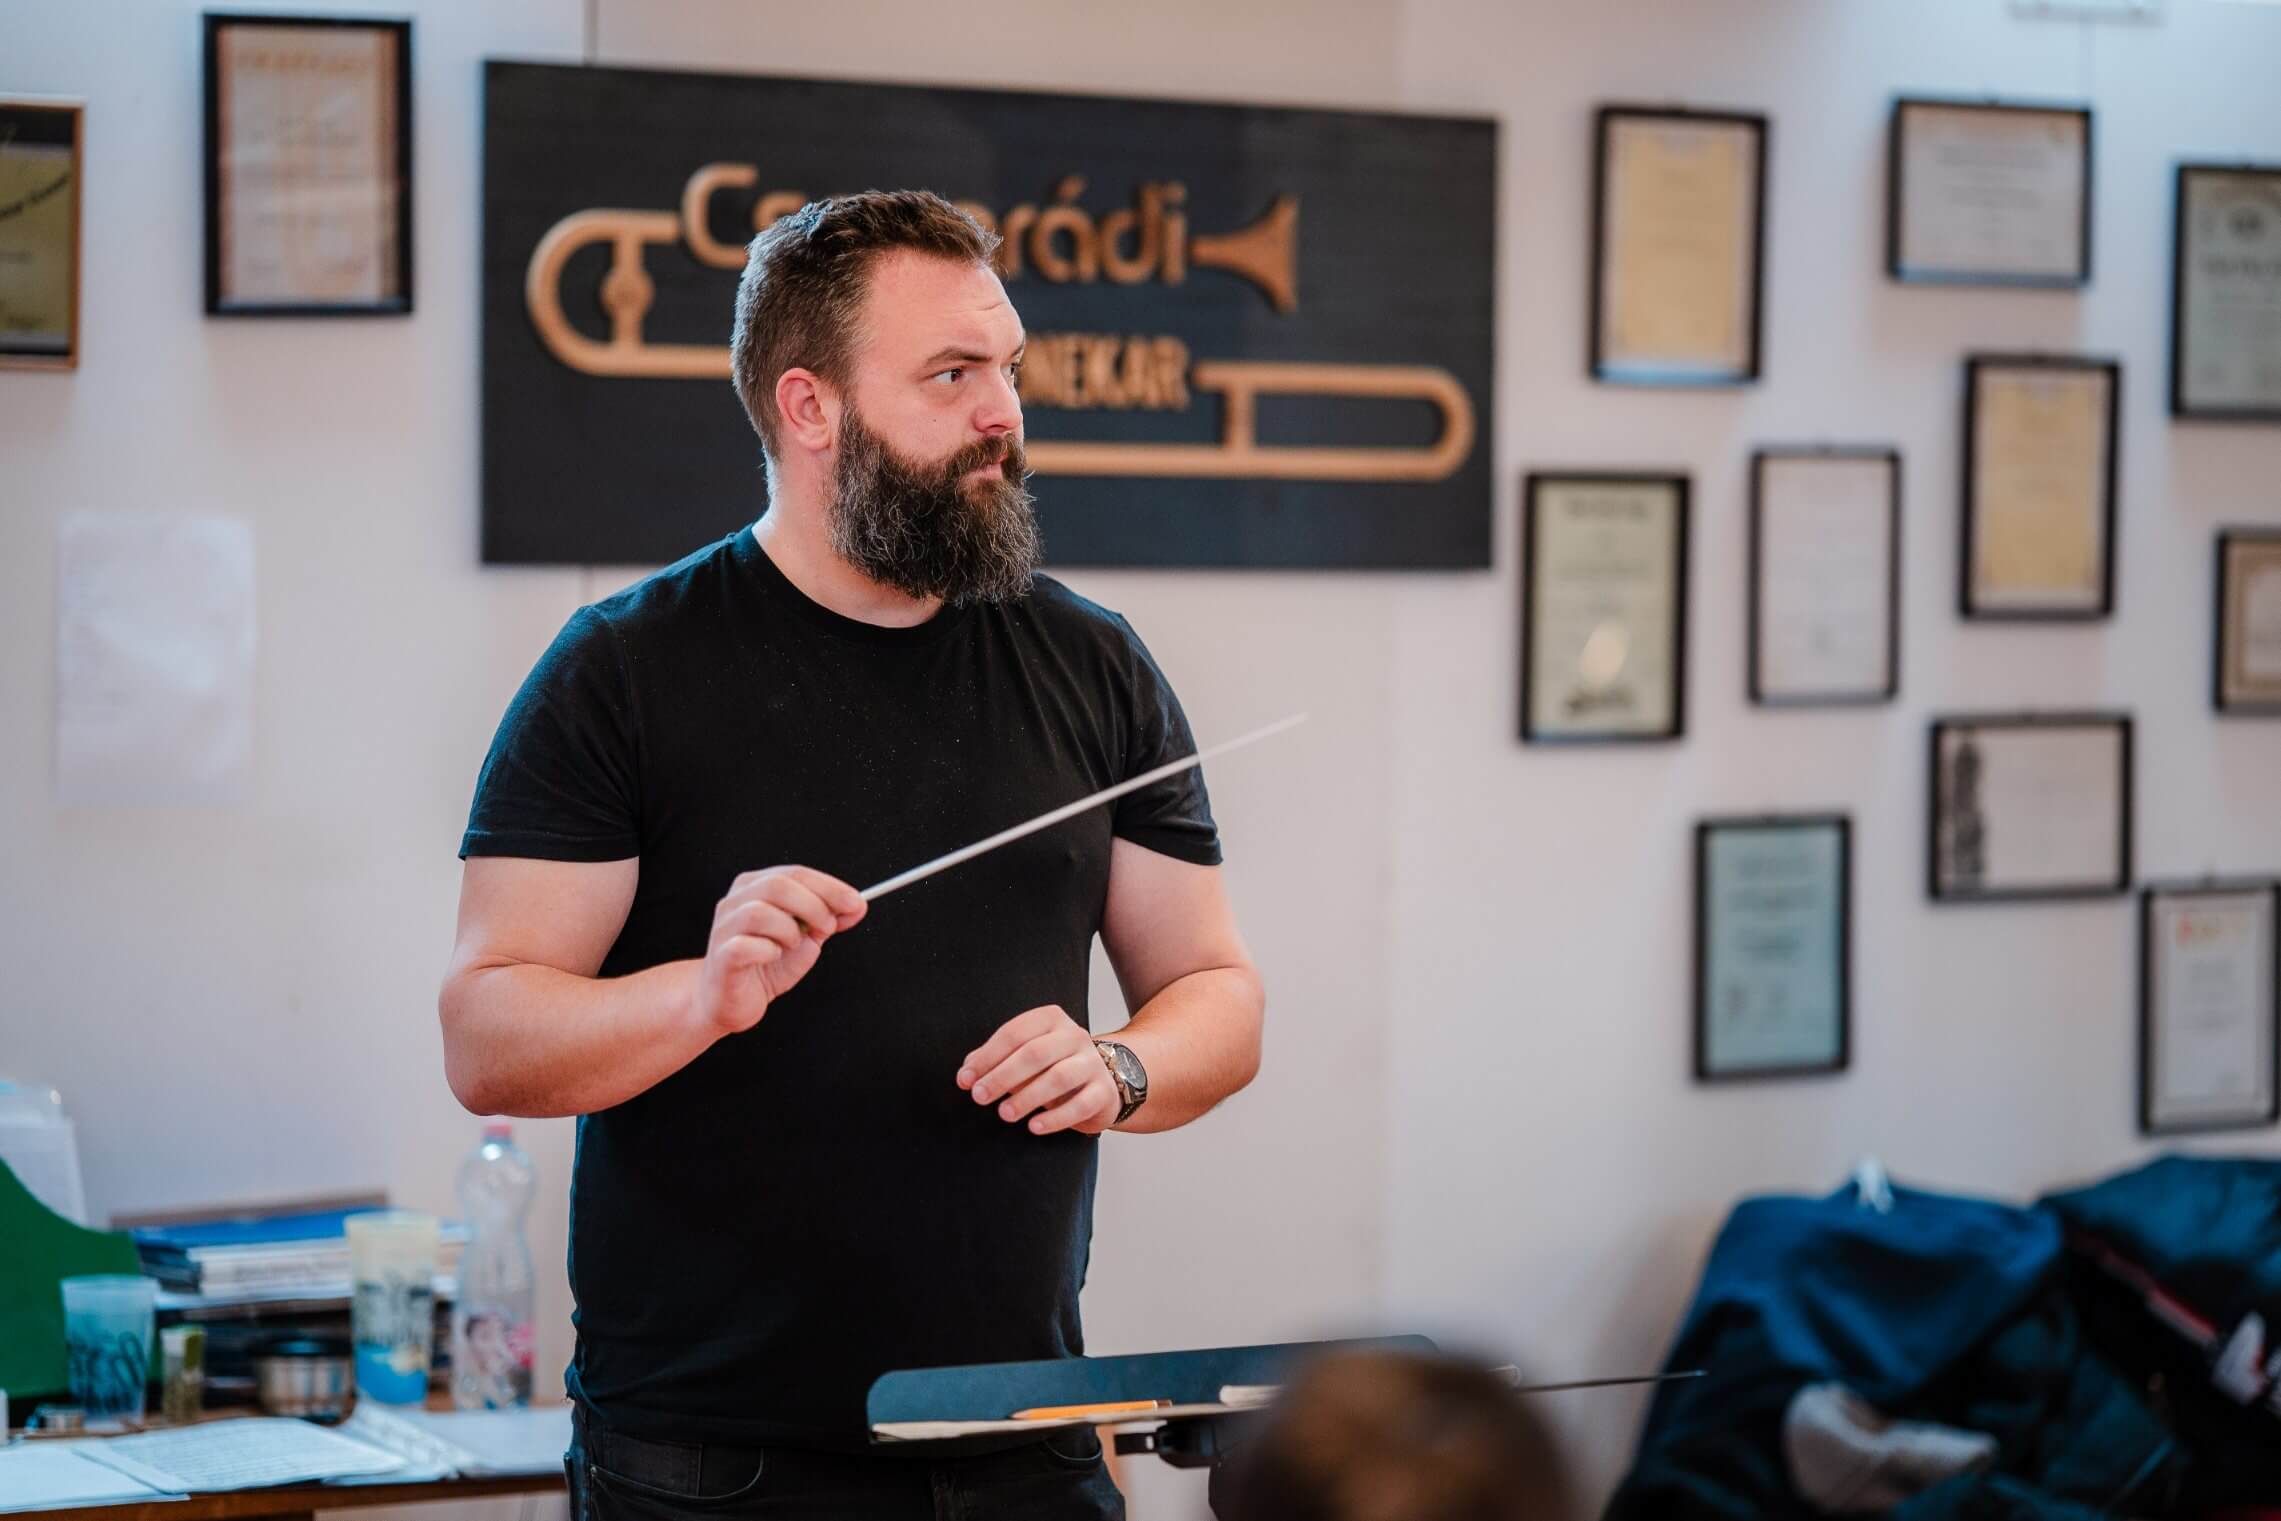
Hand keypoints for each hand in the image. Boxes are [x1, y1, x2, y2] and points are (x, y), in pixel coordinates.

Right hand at [692, 867, 865, 1037]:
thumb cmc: (766, 965)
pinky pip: (745, 946)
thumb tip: (857, 905)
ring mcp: (725, 928)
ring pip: (760, 912)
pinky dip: (768, 950)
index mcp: (755, 887)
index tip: (855, 902)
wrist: (731, 1001)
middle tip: (828, 928)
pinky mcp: (722, 957)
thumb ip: (828, 919)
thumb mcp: (805, 939)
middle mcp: (735, 901)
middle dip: (814, 906)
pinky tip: (773, 957)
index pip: (796, 873)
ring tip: (793, 945)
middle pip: (778, 885)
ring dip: (789, 930)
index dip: (830, 887)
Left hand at [957, 1006, 1120, 1135]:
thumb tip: (967, 1073)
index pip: (1014, 1034)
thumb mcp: (1023, 1057)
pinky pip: (1080, 1105)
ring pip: (1059, 1077)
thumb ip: (994, 1060)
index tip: (965, 1080)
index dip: (986, 1057)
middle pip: (1035, 1053)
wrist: (1099, 1084)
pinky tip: (1034, 1127)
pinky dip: (1055, 1118)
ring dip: (1027, 1097)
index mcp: (1051, 1020)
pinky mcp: (1103, 1091)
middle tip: (979, 1097)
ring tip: (1004, 1114)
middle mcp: (1075, 1036)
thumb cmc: (1051, 1068)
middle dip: (1002, 1076)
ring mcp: (1093, 1063)